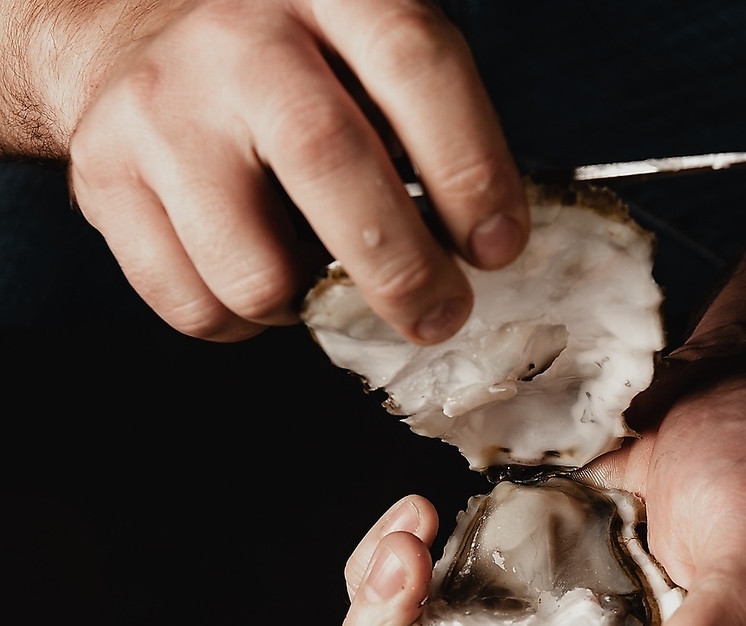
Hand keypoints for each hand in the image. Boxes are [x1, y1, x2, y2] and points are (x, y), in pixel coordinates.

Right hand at [55, 0, 526, 340]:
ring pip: (256, 273)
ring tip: (316, 278)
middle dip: (403, 271)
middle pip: (331, 164)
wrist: (145, 52)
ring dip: (307, 307)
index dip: (471, 171)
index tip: (498, 250)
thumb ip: (428, 140)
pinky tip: (255, 278)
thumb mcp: (370, 69)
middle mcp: (238, 38)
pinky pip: (196, 306)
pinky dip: (244, 324)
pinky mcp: (105, 178)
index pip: (414, 65)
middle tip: (439, 316)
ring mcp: (161, 109)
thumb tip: (486, 253)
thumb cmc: (296, 81)